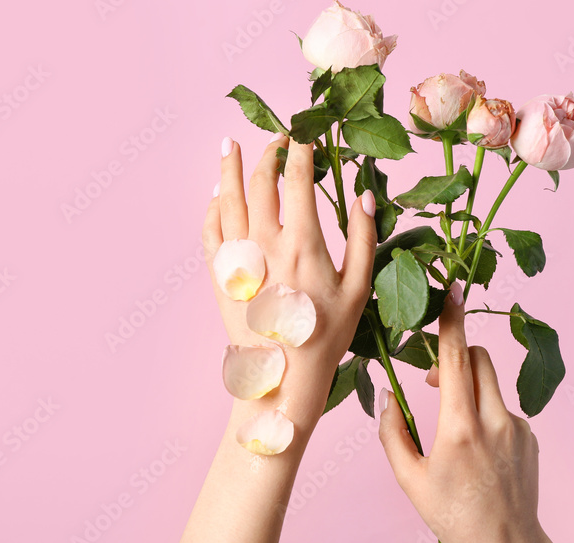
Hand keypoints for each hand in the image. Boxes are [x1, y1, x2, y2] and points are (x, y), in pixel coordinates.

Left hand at [203, 134, 376, 435]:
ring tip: (231, 145)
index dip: (303, 150)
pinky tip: (216, 195)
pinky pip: (210, 231)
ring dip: (229, 168)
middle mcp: (265, 242)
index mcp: (303, 242)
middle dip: (269, 153)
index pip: (298, 179)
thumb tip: (363, 194)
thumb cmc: (327, 336)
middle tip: (279, 138)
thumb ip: (363, 237)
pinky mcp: (221, 275)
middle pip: (260, 182)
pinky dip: (212, 207)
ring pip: (227, 199)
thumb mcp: (358, 288)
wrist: (283, 377)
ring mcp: (238, 258)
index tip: (308, 133)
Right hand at [377, 282, 552, 542]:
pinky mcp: (530, 436)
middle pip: (479, 358)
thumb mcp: (409, 479)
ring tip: (455, 430)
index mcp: (460, 428)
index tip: (451, 289)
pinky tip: (479, 455)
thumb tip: (389, 395)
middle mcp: (494, 420)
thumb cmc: (452, 517)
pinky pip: (503, 409)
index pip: (456, 359)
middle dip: (456, 355)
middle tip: (435, 381)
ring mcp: (518, 427)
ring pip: (490, 384)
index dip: (451, 321)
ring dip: (470, 388)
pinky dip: (486, 415)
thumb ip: (393, 432)